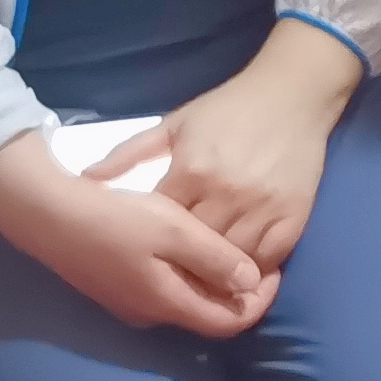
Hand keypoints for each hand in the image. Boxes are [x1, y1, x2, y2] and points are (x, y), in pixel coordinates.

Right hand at [0, 133, 275, 337]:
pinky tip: (190, 243)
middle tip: (259, 255)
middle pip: (208, 314)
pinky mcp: (115, 285)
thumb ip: (216, 259)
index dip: (259, 302)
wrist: (49, 213)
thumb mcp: (175, 231)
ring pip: (186, 300)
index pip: (228, 323)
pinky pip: (165, 288)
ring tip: (229, 245)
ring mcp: (128, 302)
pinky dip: (188, 273)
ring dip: (213, 281)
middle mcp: (149, 313)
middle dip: (239, 292)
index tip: (275, 269)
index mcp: (167, 304)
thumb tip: (251, 284)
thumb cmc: (118, 218)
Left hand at [86, 18, 363, 269]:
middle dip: (181, 267)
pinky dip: (253, 272)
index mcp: (191, 172)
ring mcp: (262, 208)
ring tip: (200, 287)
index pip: (162, 227)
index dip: (150, 246)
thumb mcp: (175, 124)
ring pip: (232, 262)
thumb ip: (129, 153)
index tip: (140, 259)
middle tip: (168, 281)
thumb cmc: (228, 109)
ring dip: (216, 277)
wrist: (293, 93)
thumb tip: (87, 179)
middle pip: (195, 251)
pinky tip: (239, 276)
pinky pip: (270, 257)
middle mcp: (226, 194)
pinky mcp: (293, 214)